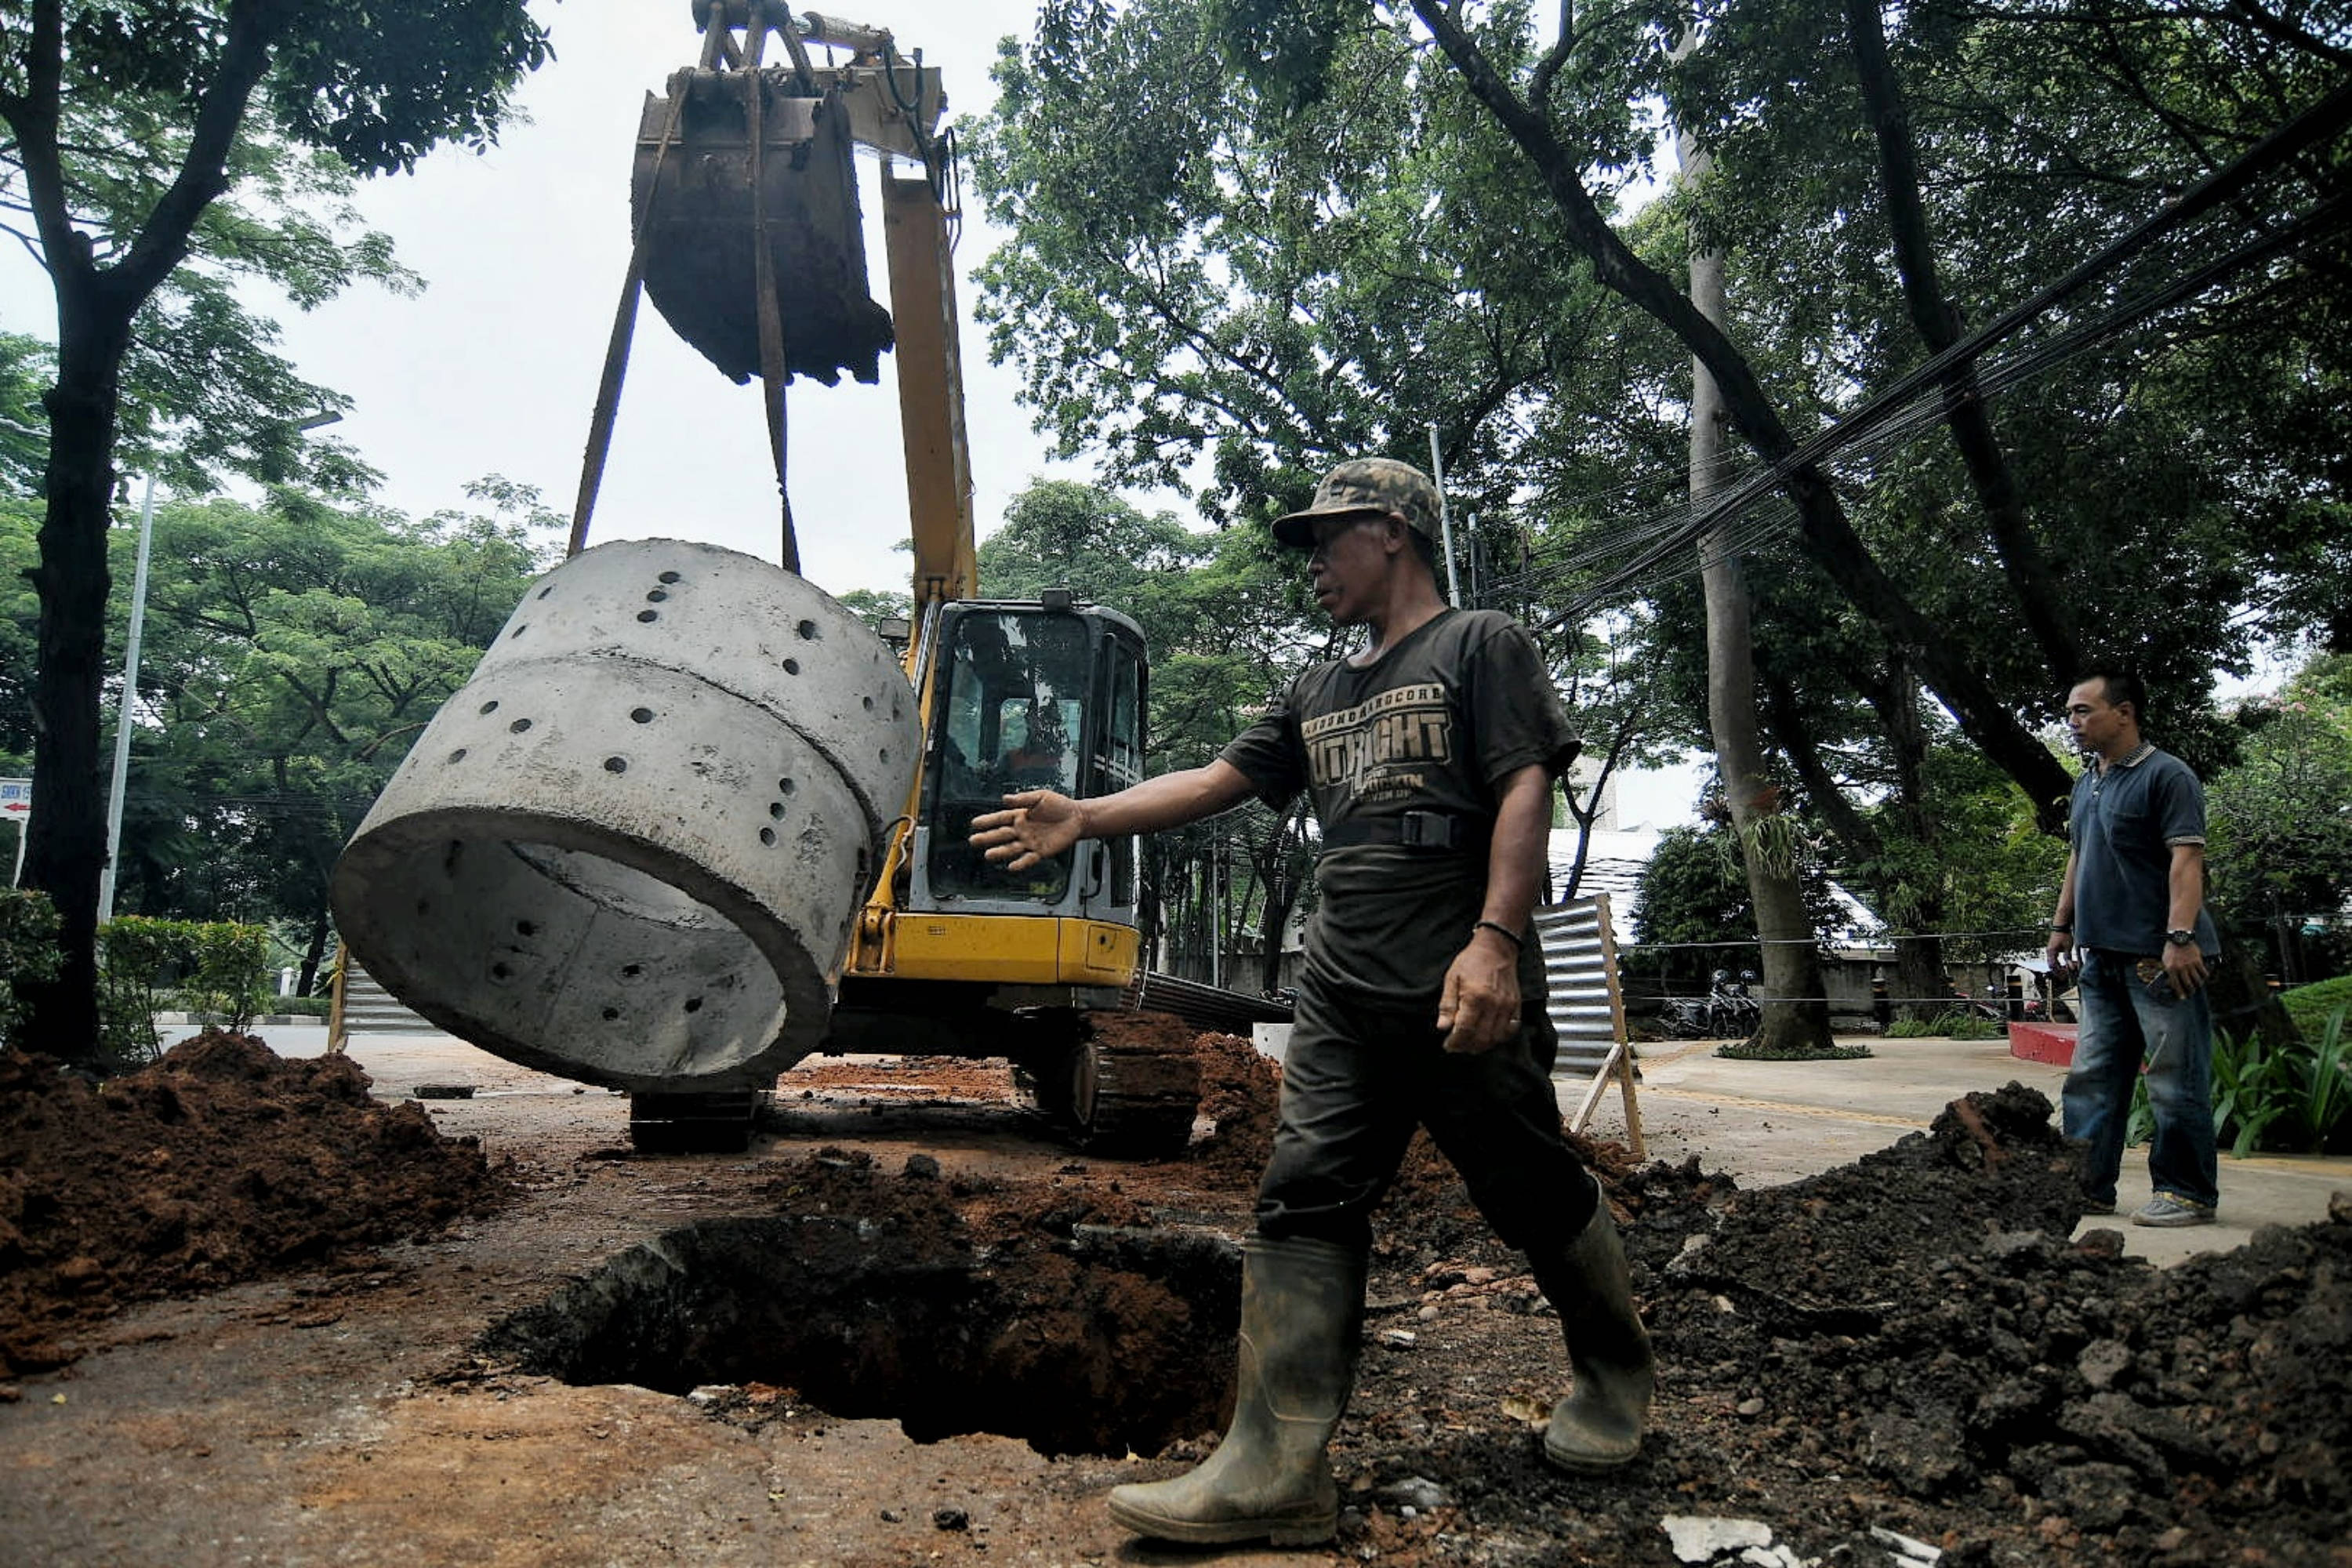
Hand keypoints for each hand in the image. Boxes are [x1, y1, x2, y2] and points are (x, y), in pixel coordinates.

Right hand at [969, 790, 1082, 870]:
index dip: (988, 821)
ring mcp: (1030, 842)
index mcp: (1020, 815)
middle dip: (987, 838)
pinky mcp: (1041, 852)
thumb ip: (1023, 799)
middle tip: (973, 840)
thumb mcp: (1041, 797)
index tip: (974, 823)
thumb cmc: (1059, 805)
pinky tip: (1011, 866)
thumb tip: (1005, 798)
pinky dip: (1020, 863)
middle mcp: (1022, 830)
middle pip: (1002, 834)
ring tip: (988, 855)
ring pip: (1012, 848)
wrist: (1077, 817)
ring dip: (1000, 852)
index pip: (1000, 818)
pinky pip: (1028, 858)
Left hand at [1436, 929, 1520, 1054]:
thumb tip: (1443, 1027)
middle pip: (1481, 1038)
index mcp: (1475, 997)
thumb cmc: (1473, 960)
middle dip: (1466, 1046)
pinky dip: (1498, 1038)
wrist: (1496, 947)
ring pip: (1496, 1038)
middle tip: (1457, 1046)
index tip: (1448, 1045)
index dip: (1455, 1042)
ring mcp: (1507, 1006)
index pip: (1465, 1030)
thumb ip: (1447, 1005)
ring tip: (1470, 1043)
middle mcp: (1494, 1004)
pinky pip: (1510, 1030)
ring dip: (1482, 1045)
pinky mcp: (1516, 1006)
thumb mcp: (1452, 978)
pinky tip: (1488, 1036)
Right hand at [2045, 929, 2076, 976]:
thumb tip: (2071, 967)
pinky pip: (2054, 959)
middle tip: (2066, 975)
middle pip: (2051, 966)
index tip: (2065, 974)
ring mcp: (2050, 951)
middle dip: (2058, 971)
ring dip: (2059, 968)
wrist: (2061, 927)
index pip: (2053, 966)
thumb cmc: (2064, 935)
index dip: (2059, 972)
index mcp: (2051, 952)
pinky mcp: (2052, 950)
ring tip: (2066, 970)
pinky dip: (2058, 964)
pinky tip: (2064, 965)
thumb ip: (2068, 958)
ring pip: (2052, 963)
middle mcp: (2049, 952)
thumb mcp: (2068, 948)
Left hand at [2161, 939, 2208, 995]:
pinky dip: (2204, 976)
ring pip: (2197, 980)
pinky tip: (2203, 977)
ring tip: (2197, 985)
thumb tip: (2170, 982)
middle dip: (2190, 991)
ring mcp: (2190, 965)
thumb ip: (2168, 971)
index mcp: (2171, 969)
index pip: (2176, 985)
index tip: (2182, 997)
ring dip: (2198, 985)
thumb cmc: (2171, 950)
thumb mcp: (2165, 961)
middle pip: (2188, 985)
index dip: (2179, 993)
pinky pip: (2203, 972)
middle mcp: (2181, 968)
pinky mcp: (2198, 961)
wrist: (2179, 938)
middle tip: (2191, 993)